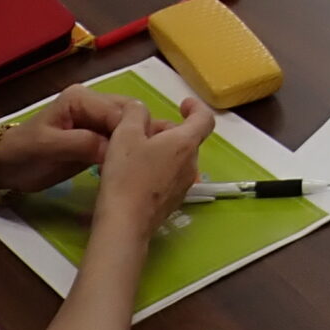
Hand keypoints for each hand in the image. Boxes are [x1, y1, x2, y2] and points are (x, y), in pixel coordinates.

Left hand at [0, 84, 146, 194]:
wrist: (4, 166)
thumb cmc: (23, 153)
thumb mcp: (49, 147)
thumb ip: (82, 143)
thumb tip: (117, 149)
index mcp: (82, 98)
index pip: (118, 112)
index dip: (132, 132)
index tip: (142, 156)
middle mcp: (94, 105)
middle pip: (130, 115)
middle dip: (142, 135)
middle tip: (151, 160)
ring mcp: (96, 122)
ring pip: (129, 128)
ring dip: (140, 143)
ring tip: (152, 164)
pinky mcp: (97, 140)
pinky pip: (121, 142)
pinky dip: (132, 152)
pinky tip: (142, 166)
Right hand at [90, 97, 214, 237]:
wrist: (125, 224)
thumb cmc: (127, 176)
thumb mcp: (125, 135)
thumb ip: (135, 114)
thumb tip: (141, 109)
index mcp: (185, 143)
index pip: (205, 119)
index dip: (196, 107)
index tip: (183, 104)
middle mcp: (191, 164)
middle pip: (186, 139)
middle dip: (166, 131)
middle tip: (140, 132)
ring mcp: (183, 186)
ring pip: (177, 158)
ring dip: (160, 150)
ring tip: (132, 153)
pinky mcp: (173, 202)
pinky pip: (170, 176)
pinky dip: (157, 168)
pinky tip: (133, 175)